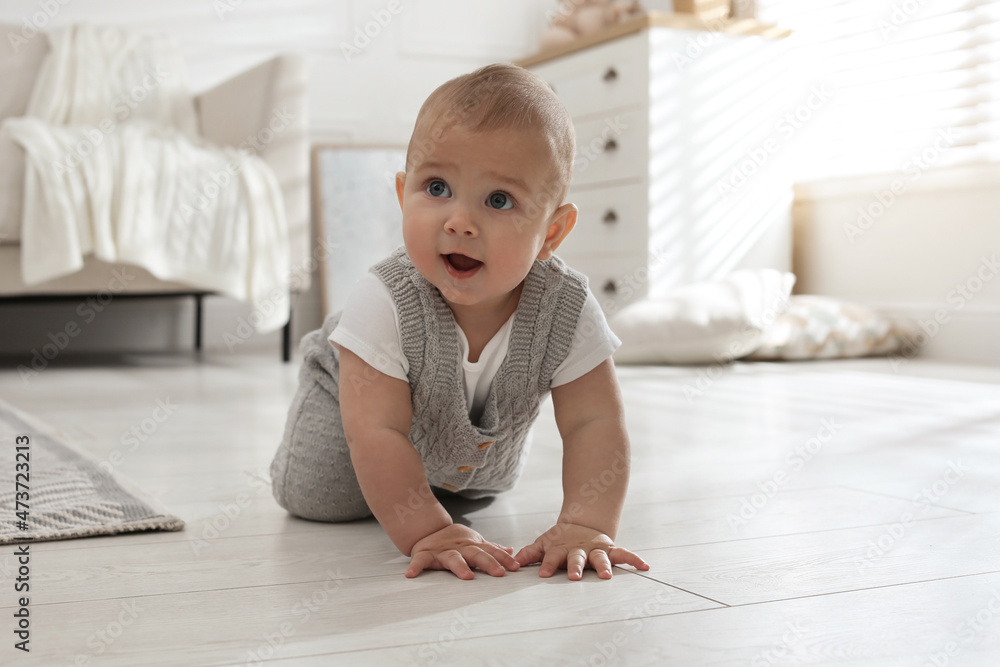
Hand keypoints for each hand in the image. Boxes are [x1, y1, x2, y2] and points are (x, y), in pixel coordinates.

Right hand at [406, 524, 520, 579]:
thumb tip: (511, 550)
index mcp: (473, 546)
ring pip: (453, 558)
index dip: (504, 559)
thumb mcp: (474, 542)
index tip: (516, 567)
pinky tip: (411, 575)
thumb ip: (491, 548)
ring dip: (460, 567)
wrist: (427, 528)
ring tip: (467, 577)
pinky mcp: (425, 554)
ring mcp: (443, 551)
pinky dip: (415, 567)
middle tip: (499, 573)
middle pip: (476, 554)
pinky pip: (420, 561)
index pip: (491, 551)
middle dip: (489, 563)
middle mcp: (460, 548)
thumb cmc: (454, 540)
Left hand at [514, 523, 649, 579]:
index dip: (548, 565)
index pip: (552, 558)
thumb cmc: (559, 540)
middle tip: (574, 577)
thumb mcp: (543, 544)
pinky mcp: (610, 548)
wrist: (581, 523)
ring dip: (604, 566)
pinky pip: (624, 554)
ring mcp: (595, 549)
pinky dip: (634, 559)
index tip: (544, 574)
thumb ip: (529, 554)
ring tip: (607, 575)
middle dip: (575, 567)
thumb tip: (512, 564)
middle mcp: (579, 550)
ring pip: (600, 557)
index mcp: (561, 550)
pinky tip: (645, 566)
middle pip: (577, 559)